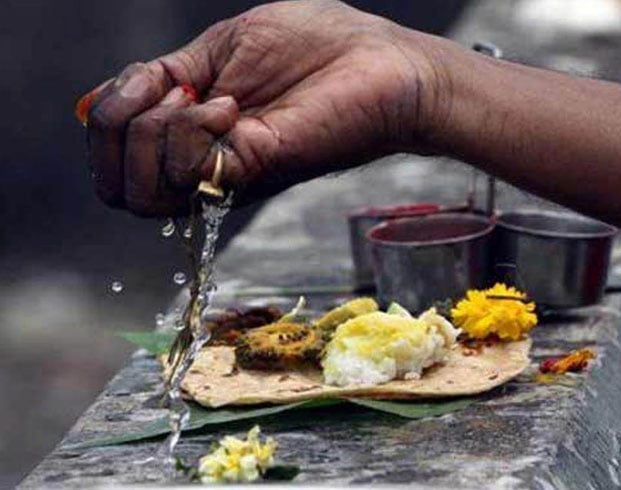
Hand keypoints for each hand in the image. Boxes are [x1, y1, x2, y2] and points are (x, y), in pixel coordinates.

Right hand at [82, 0, 447, 215]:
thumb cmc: (315, 46)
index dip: (108, 120)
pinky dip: (191, 131)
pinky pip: (188, 172)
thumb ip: (162, 79)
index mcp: (191, 132)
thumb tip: (92, 106)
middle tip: (177, 95)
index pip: (114, 158)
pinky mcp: (253, 173)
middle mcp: (202, 165)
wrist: (380, 63)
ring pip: (144, 191)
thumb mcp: (221, 48)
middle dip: (120, 134)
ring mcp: (226, 175)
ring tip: (218, 101)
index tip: (154, 82)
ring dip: (157, 131)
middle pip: (118, 190)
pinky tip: (234, 107)